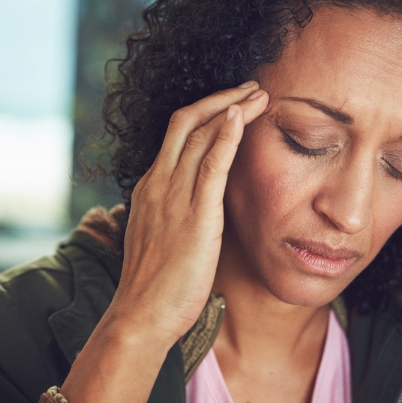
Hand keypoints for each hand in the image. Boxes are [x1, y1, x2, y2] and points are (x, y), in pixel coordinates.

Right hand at [61, 82, 267, 402]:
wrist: (141, 315)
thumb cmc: (155, 286)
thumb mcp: (163, 239)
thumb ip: (179, 215)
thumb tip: (201, 208)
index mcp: (151, 187)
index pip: (178, 134)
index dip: (208, 113)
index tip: (234, 105)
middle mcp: (158, 183)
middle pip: (187, 121)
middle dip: (222, 98)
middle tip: (252, 87)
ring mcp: (173, 196)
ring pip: (201, 134)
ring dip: (232, 108)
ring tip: (261, 95)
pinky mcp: (193, 215)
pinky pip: (210, 164)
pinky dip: (227, 136)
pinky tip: (243, 118)